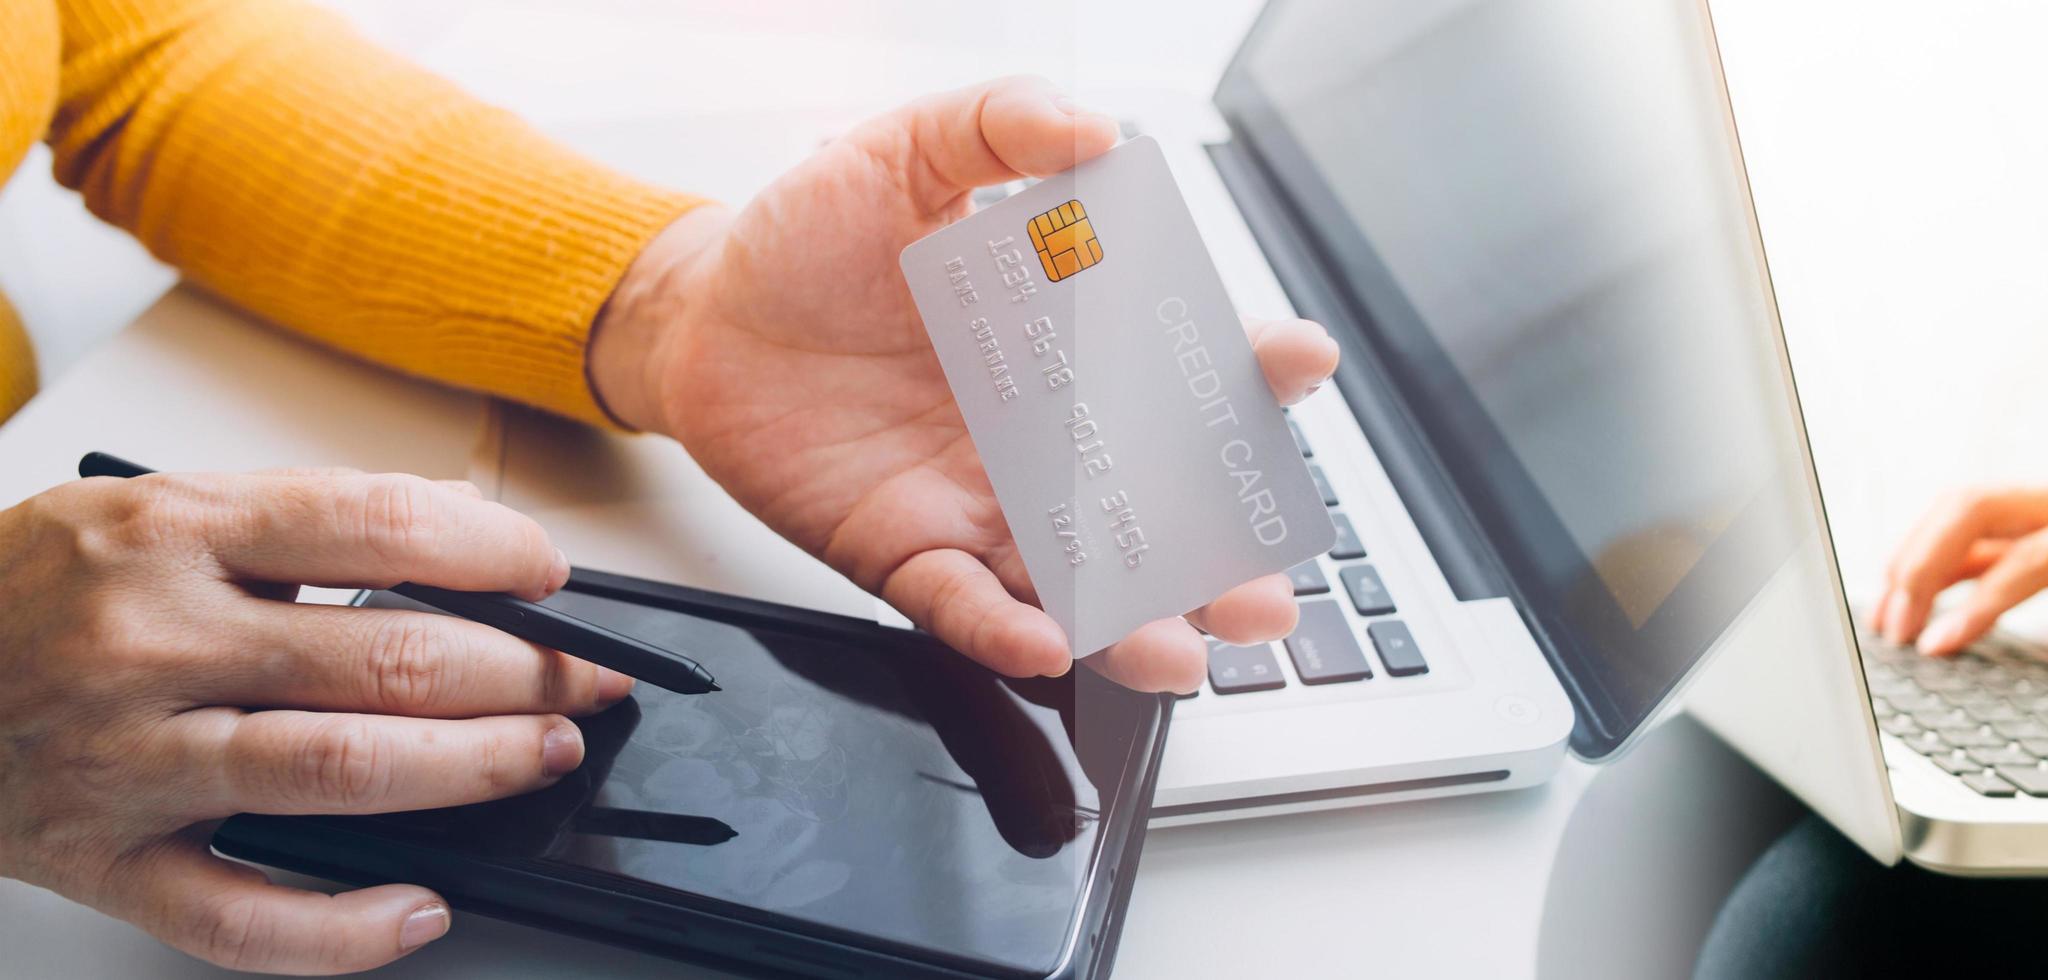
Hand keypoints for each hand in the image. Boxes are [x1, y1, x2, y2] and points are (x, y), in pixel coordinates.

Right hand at [0, 470, 628, 973]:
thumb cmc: (24, 597)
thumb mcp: (142, 511)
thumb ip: (291, 522)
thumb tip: (453, 532)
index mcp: (168, 536)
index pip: (374, 526)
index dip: (491, 548)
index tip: (551, 572)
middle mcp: (152, 644)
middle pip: (388, 659)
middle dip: (522, 672)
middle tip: (587, 683)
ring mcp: (129, 761)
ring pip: (342, 772)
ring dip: (471, 770)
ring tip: (541, 756)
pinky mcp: (106, 863)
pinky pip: (242, 917)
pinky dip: (345, 927)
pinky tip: (420, 906)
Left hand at [588, 77, 1340, 691]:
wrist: (698, 312)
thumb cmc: (807, 237)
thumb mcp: (908, 150)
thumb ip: (1002, 125)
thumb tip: (1093, 130)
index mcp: (1073, 348)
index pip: (1186, 369)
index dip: (1252, 372)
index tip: (1294, 363)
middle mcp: (1047, 440)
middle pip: (1160, 510)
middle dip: (1226, 558)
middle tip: (1271, 583)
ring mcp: (983, 505)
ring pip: (1082, 582)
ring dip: (1140, 623)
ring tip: (1185, 648)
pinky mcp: (906, 551)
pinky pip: (964, 604)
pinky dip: (1006, 629)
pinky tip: (1049, 640)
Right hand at [1873, 484, 2047, 659]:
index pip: (2034, 556)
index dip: (1981, 601)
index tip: (1943, 645)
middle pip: (1980, 505)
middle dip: (1924, 561)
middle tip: (1894, 626)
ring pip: (1967, 508)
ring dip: (1918, 554)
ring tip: (1886, 615)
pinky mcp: (2047, 523)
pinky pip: (1977, 530)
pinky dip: (1934, 558)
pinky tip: (1907, 596)